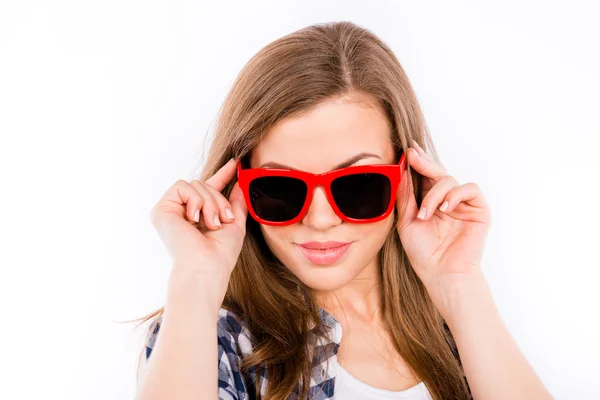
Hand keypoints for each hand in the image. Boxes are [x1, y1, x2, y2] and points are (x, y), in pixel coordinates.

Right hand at [150, 158, 247, 279]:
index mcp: (198, 216)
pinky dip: (195, 201)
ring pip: (195, 184)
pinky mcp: (161, 209)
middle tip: (221, 220)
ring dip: (209, 203)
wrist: (207, 266)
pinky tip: (194, 219)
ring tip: (210, 224)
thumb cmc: (221, 253)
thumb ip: (236, 204)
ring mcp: (171, 211)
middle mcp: (182, 212)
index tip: (234, 163)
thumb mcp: (235, 224)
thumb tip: (239, 184)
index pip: (208, 190)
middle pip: (204, 185)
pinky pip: (183, 187)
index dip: (222, 175)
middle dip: (218, 200)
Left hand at [396, 140, 491, 293]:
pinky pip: (470, 189)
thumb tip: (401, 171)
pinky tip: (445, 208)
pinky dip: (455, 195)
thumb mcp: (406, 222)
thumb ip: (405, 197)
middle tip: (412, 155)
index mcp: (428, 202)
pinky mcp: (478, 210)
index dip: (417, 162)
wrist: (442, 274)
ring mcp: (462, 204)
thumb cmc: (423, 253)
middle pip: (436, 172)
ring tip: (427, 214)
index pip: (423, 177)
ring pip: (449, 180)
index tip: (407, 150)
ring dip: (434, 194)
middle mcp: (446, 200)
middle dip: (423, 163)